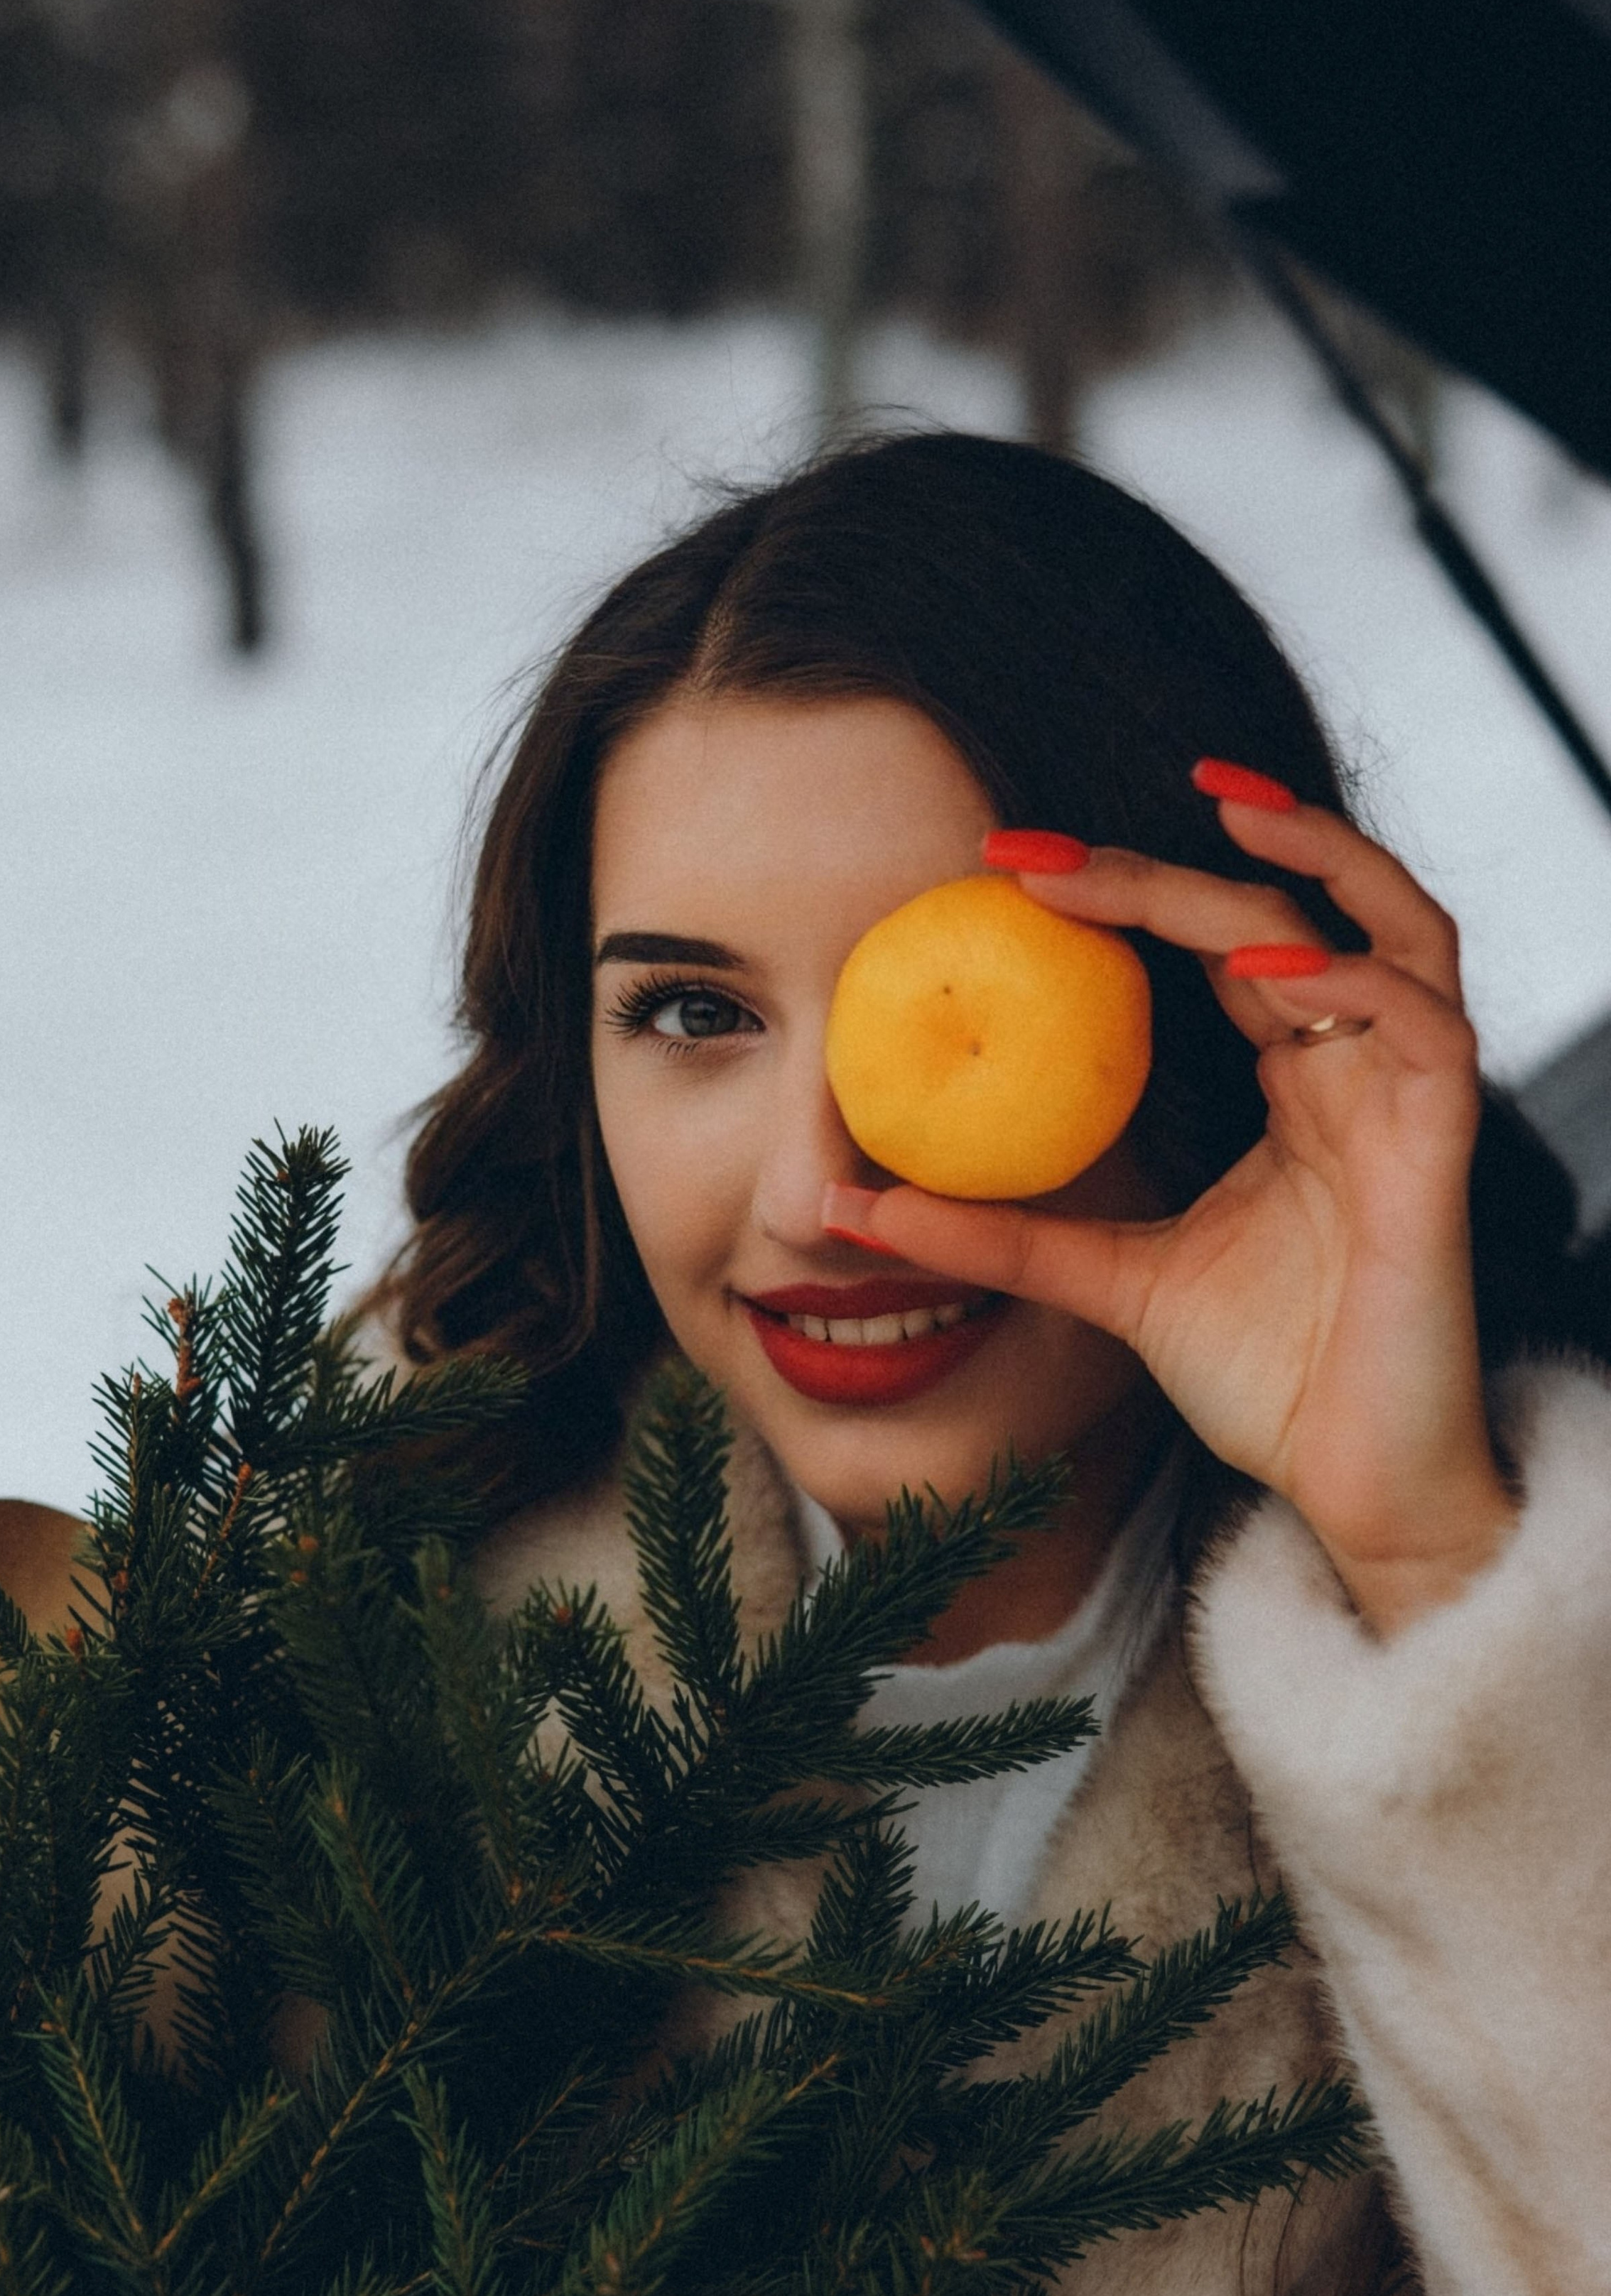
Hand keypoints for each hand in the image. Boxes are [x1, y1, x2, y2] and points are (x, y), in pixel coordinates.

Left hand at [825, 781, 1515, 1632]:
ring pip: (1397, 927)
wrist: (1358, 1488)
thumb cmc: (1268, 1379)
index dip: (1128, 889)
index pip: (1220, 944)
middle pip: (1286, 913)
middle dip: (1167, 860)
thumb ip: (999, 1235)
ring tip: (1217, 807)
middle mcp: (1357, 1073)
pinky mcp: (1443, 1153)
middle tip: (1039, 851)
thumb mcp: (1106, 1284)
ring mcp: (1409, 1104)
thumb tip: (853, 1205)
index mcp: (1293, 1085)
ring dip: (1318, 857)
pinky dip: (1355, 983)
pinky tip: (1270, 968)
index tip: (1006, 867)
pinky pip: (1428, 1029)